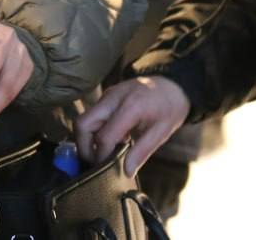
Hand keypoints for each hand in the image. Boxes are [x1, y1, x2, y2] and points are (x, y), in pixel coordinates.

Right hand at [75, 77, 189, 175]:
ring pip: (84, 119)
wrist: (173, 83)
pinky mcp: (106, 96)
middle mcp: (113, 98)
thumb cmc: (170, 106)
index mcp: (130, 107)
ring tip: (104, 152)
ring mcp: (108, 95)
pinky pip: (92, 115)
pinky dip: (95, 130)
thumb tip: (127, 171)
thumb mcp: (161, 132)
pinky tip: (111, 139)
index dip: (101, 156)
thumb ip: (142, 152)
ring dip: (88, 139)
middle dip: (84, 147)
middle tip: (96, 162)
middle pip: (83, 124)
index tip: (106, 168)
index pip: (104, 136)